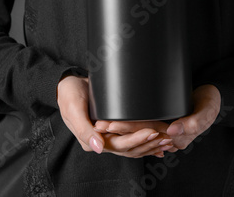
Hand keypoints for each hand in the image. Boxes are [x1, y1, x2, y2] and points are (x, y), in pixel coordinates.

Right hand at [56, 75, 172, 157]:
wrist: (66, 85)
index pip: (119, 145)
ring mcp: (107, 137)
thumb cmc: (68, 95)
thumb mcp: (73, 109)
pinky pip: (130, 139)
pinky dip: (144, 142)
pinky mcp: (112, 130)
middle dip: (149, 143)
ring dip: (150, 145)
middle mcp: (101, 142)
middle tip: (166, 136)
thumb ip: (84, 129)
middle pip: (129, 148)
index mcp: (91, 140)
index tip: (152, 132)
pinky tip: (158, 142)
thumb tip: (99, 148)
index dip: (136, 140)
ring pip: (132, 147)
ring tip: (167, 140)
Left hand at [97, 84, 220, 152]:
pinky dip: (131, 125)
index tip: (111, 125)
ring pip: (139, 131)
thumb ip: (192, 122)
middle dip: (118, 130)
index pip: (148, 133)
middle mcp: (169, 137)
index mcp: (177, 136)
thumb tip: (172, 130)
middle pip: (140, 134)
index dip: (129, 130)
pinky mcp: (164, 123)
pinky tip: (118, 123)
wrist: (215, 97)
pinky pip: (145, 126)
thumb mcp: (206, 111)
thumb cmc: (211, 103)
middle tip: (99, 124)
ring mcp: (166, 131)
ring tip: (102, 123)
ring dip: (121, 129)